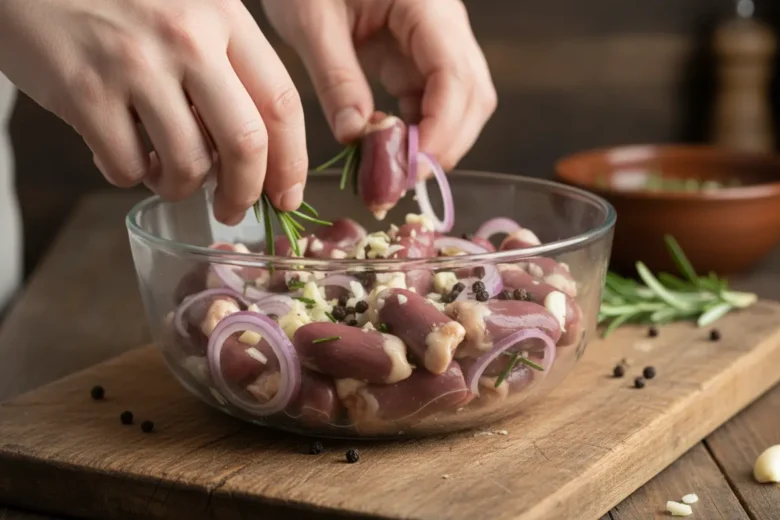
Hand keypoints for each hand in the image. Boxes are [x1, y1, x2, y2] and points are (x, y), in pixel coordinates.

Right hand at [0, 0, 307, 224]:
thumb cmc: (117, 0)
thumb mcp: (188, 12)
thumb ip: (226, 69)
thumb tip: (256, 153)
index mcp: (222, 16)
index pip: (281, 102)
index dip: (292, 162)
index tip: (287, 197)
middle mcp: (186, 38)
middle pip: (246, 143)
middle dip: (245, 193)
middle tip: (233, 211)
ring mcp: (134, 64)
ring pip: (188, 164)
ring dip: (181, 187)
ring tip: (165, 172)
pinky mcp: (84, 91)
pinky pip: (127, 167)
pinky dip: (130, 175)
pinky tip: (123, 152)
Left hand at [263, 0, 496, 170]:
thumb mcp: (310, 19)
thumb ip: (337, 78)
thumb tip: (358, 137)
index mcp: (426, 5)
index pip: (455, 77)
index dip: (440, 130)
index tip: (409, 169)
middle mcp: (443, 23)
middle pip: (471, 96)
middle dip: (442, 145)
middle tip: (399, 183)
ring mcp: (434, 40)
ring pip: (458, 103)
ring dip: (432, 142)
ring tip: (392, 174)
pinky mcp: (416, 54)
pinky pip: (431, 100)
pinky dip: (415, 129)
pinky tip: (387, 150)